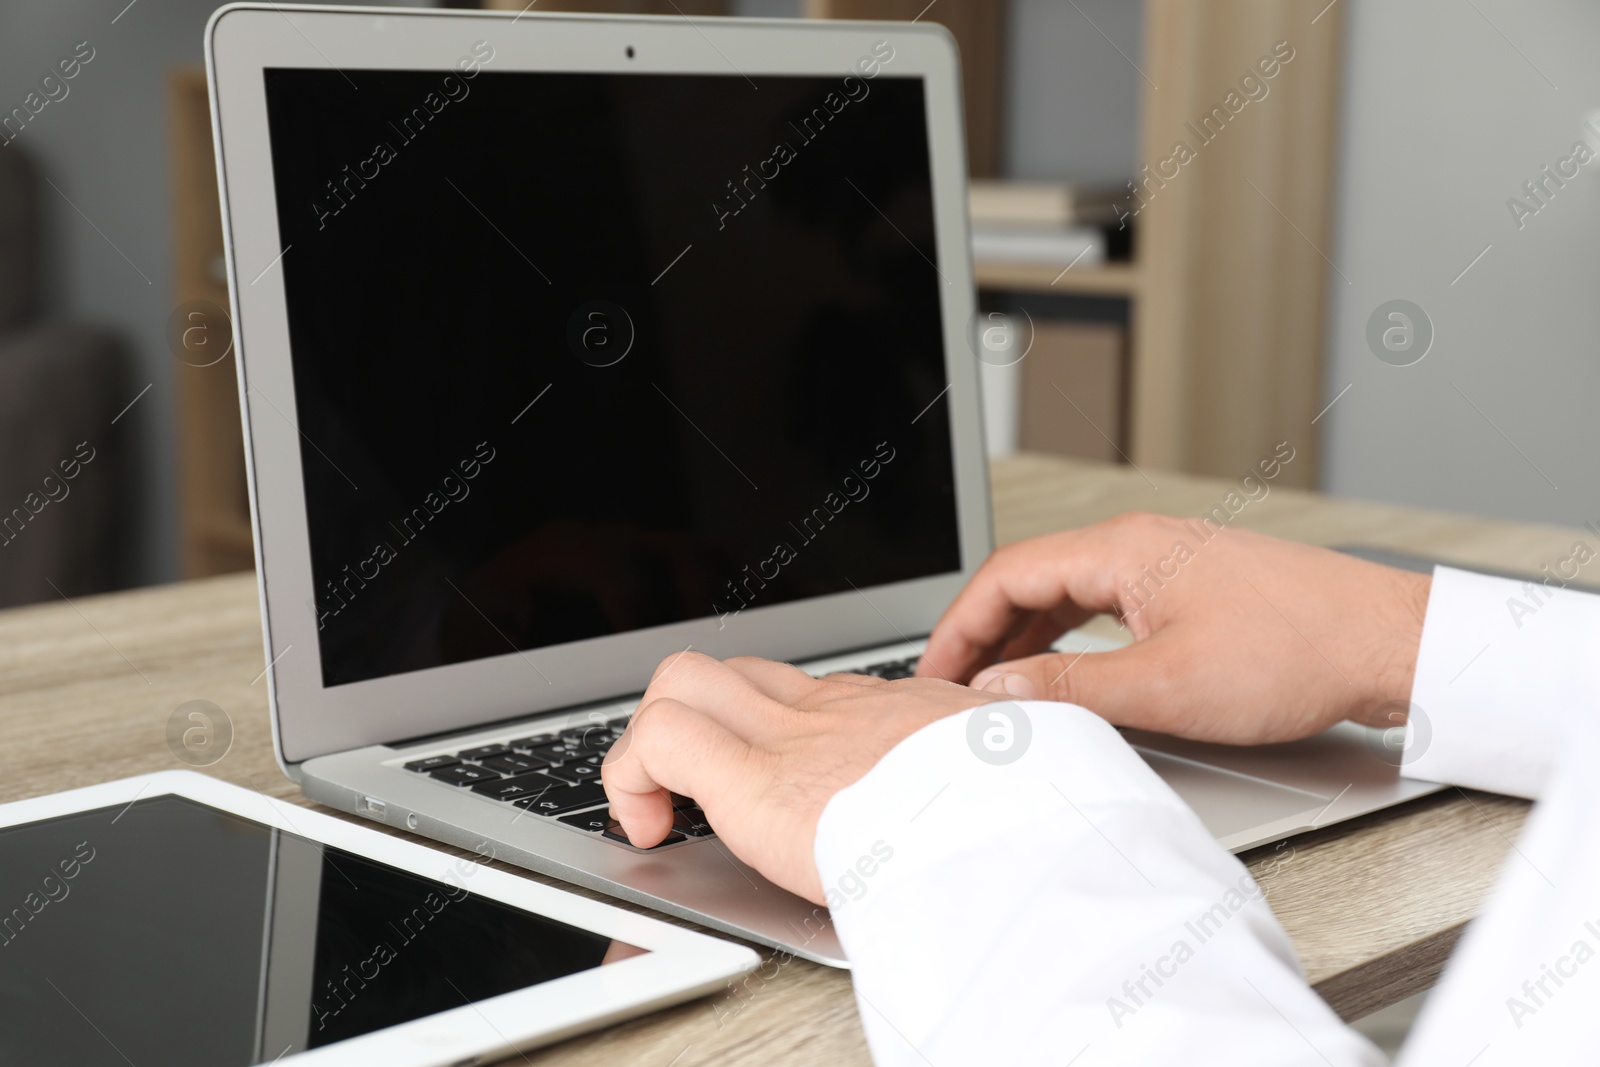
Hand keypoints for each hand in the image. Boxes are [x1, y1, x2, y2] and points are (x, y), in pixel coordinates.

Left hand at [601, 652, 992, 902]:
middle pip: (732, 672)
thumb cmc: (1035, 813)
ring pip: (682, 680)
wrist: (1026, 829)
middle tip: (696, 794)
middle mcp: (835, 711)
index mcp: (895, 720)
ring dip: (651, 746)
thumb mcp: (1022, 777)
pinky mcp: (753, 777)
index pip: (807, 698)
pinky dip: (631, 778)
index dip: (766, 733)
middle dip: (694, 725)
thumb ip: (1001, 769)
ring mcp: (791, 732)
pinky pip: (657, 738)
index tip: (773, 785)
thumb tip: (1026, 778)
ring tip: (664, 812)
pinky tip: (650, 830)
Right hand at [916, 513, 1430, 744]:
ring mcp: (1169, 561)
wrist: (1390, 644)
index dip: (958, 626)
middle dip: (983, 633)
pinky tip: (1067, 673)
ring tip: (997, 687)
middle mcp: (1141, 543)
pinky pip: (1106, 604)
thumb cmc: (1298, 654)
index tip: (934, 670)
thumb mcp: (1167, 687)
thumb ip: (1069, 688)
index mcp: (1124, 550)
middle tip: (953, 684)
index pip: (1007, 576)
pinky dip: (1069, 638)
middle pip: (1031, 578)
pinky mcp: (1193, 587)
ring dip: (1025, 637)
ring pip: (1068, 592)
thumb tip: (998, 691)